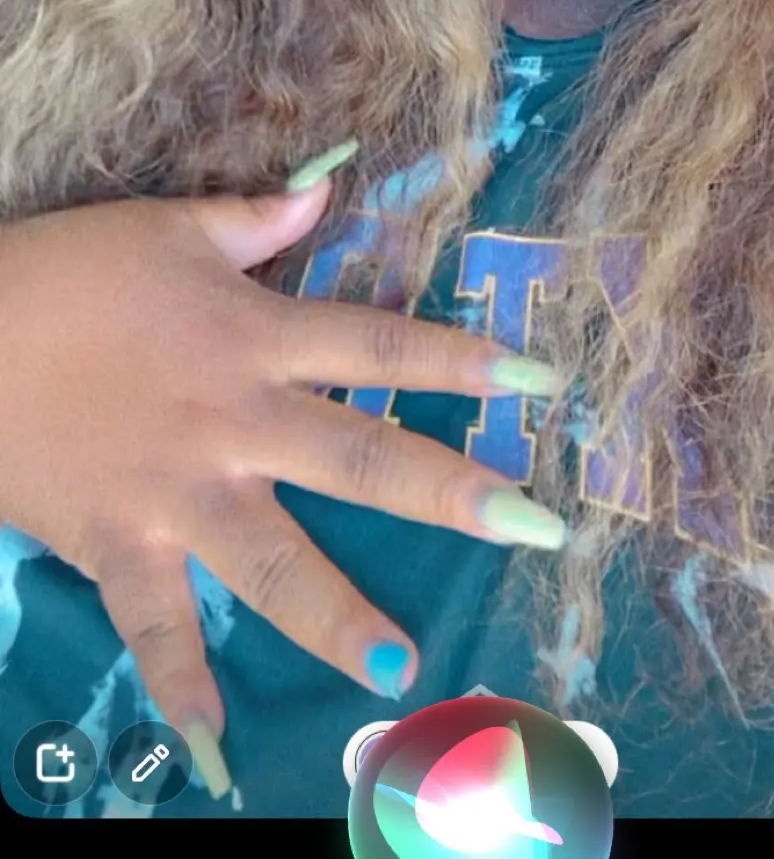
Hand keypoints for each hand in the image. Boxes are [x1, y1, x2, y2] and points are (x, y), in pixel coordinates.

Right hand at [0, 185, 562, 760]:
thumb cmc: (69, 272)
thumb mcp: (167, 227)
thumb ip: (255, 218)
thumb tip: (326, 190)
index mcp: (259, 338)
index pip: (382, 347)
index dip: (464, 362)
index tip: (544, 382)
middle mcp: (239, 424)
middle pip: (365, 460)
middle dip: (454, 494)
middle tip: (535, 526)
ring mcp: (182, 494)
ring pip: (279, 564)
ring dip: (343, 618)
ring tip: (407, 668)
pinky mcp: (119, 545)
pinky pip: (155, 626)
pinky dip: (180, 684)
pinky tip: (213, 742)